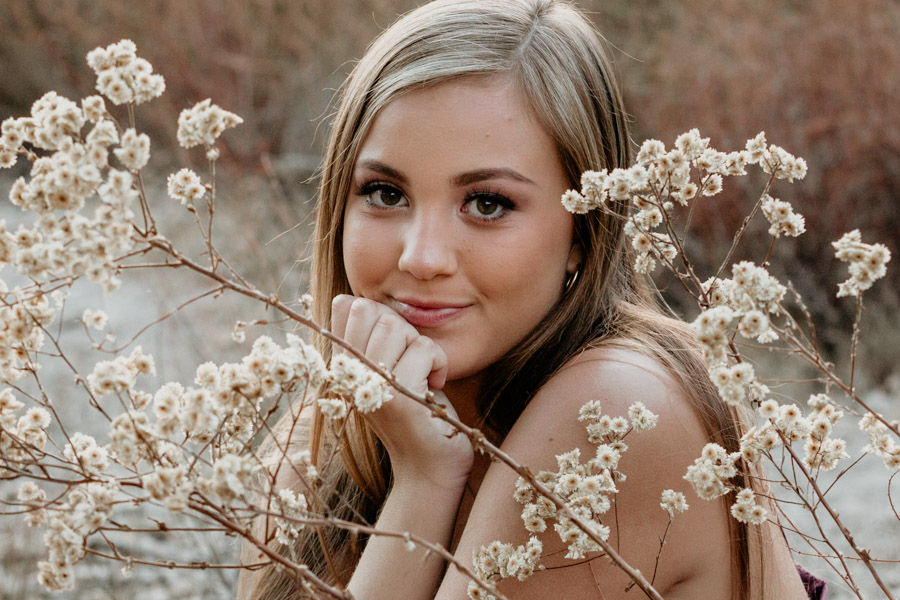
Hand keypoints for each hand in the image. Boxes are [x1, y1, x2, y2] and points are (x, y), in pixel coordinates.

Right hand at [331, 295, 473, 488]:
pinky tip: (435, 387)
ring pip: (396, 326)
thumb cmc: (415, 414)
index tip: (396, 346)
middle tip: (413, 360)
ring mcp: (371, 388)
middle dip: (405, 329)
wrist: (428, 470)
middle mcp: (348, 377)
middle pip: (373, 311)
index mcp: (341, 367)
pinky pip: (424, 348)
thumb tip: (348, 299)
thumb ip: (370, 338)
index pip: (348, 306)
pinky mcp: (399, 400)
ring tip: (423, 374)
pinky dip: (439, 363)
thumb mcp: (385, 372)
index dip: (382, 314)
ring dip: (422, 346)